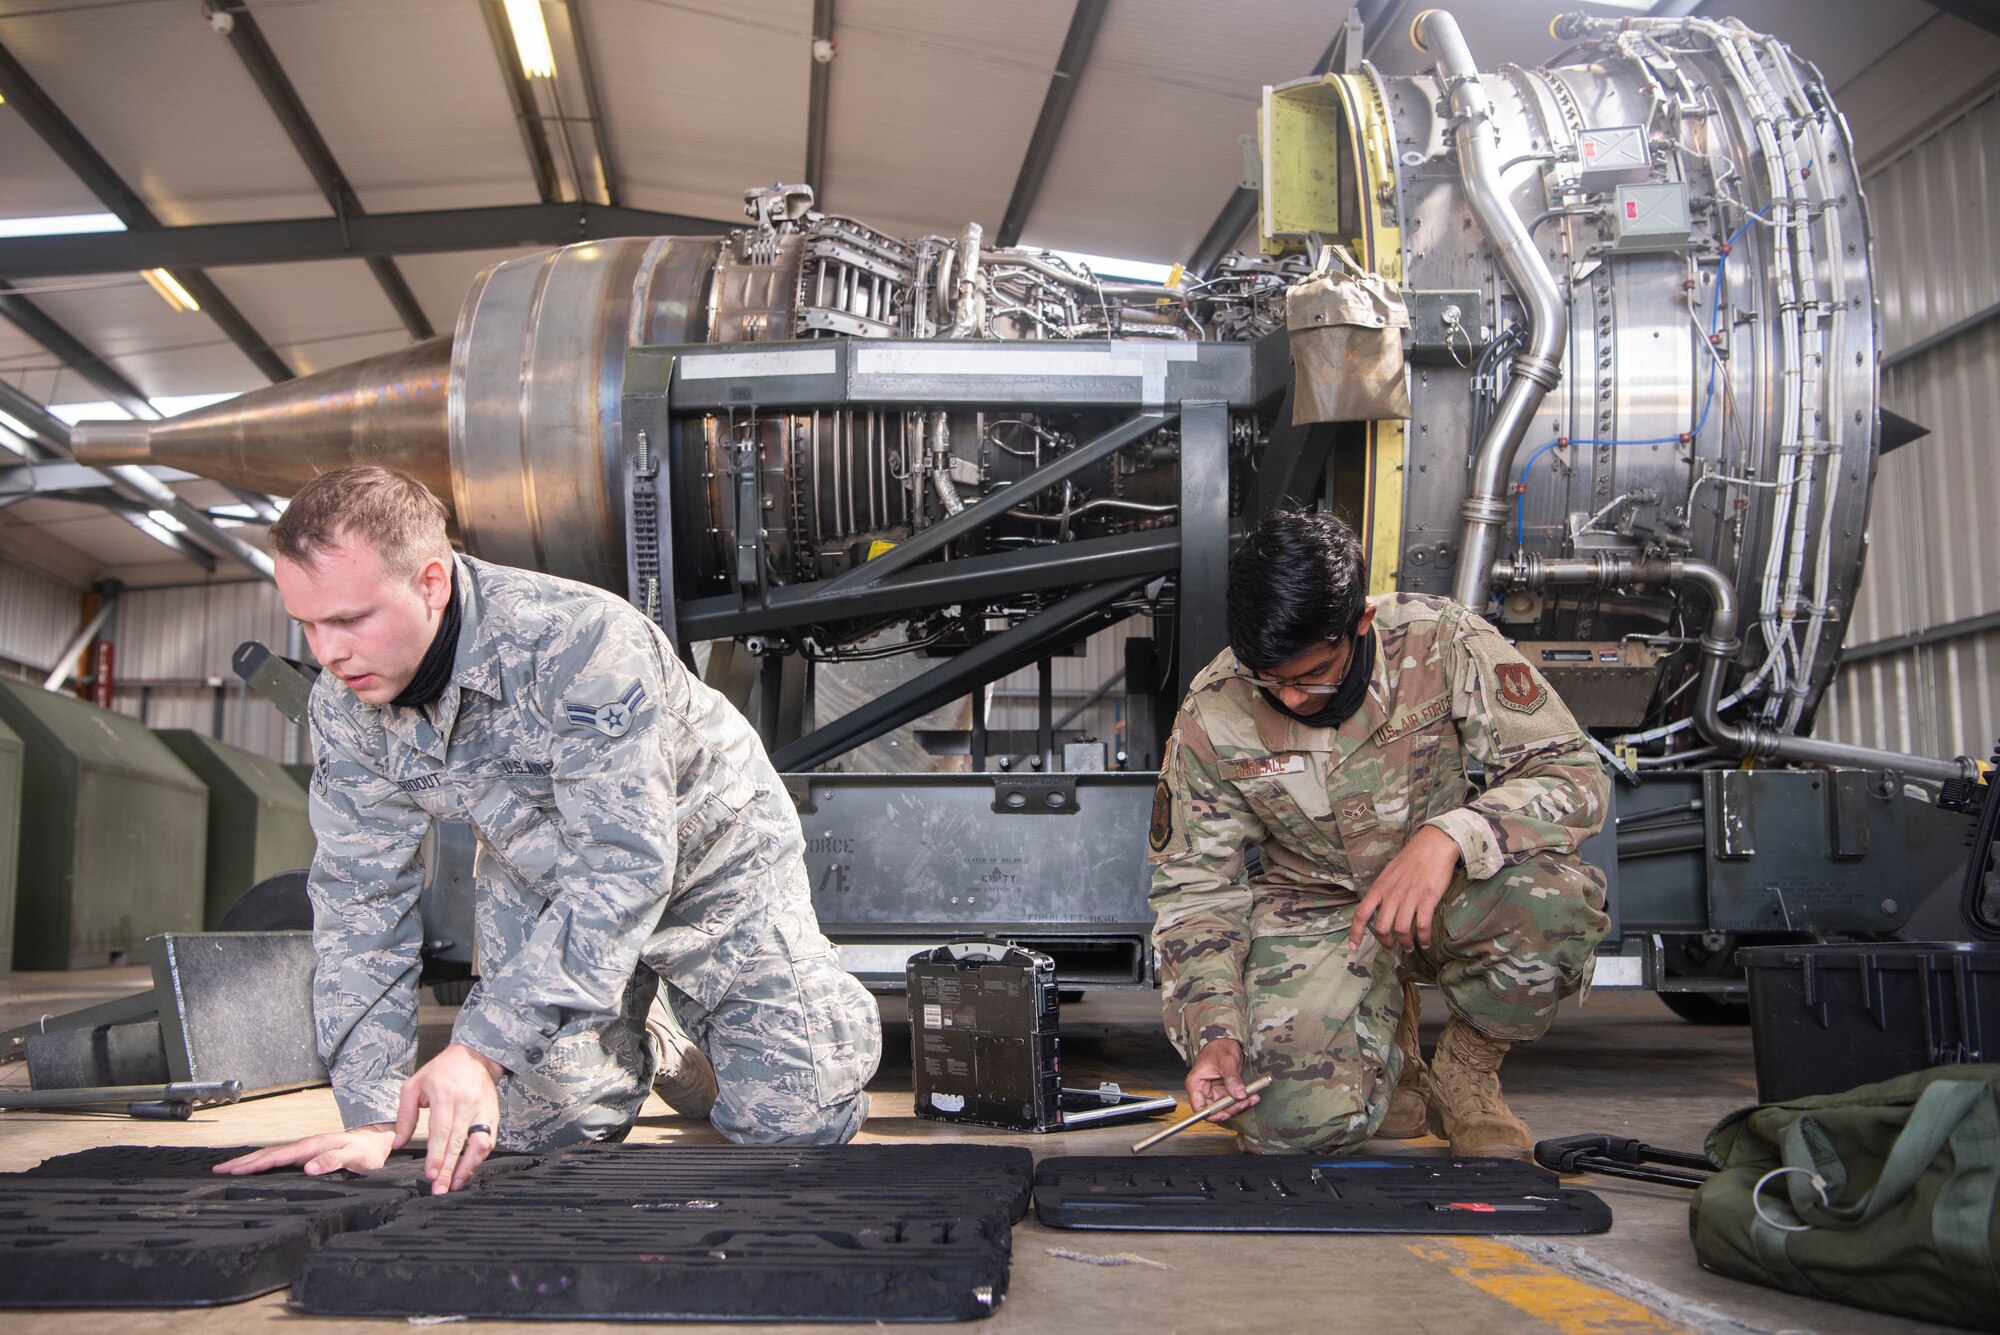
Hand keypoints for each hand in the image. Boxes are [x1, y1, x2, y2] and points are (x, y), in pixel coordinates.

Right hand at [213, 1124, 394, 1177]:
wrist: (379, 1139)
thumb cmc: (369, 1151)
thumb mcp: (356, 1157)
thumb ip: (334, 1161)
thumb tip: (309, 1168)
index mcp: (314, 1146)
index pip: (278, 1157)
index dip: (256, 1164)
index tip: (234, 1170)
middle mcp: (306, 1146)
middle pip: (269, 1153)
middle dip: (243, 1162)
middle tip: (218, 1170)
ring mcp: (306, 1148)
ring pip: (272, 1154)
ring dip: (250, 1160)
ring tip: (228, 1168)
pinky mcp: (308, 1153)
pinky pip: (281, 1156)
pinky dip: (264, 1160)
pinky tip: (255, 1166)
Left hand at [394, 1042, 504, 1194]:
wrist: (475, 1056)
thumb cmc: (441, 1071)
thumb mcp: (414, 1086)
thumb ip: (405, 1115)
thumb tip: (398, 1144)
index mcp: (444, 1095)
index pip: (441, 1131)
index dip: (437, 1155)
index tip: (431, 1174)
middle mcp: (466, 1104)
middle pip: (459, 1142)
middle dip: (450, 1169)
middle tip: (441, 1189)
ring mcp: (482, 1110)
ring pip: (479, 1143)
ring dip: (468, 1167)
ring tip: (456, 1184)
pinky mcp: (493, 1115)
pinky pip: (489, 1140)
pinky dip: (479, 1158)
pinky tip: (468, 1170)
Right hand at [1185, 1038, 1259, 1121]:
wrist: (1226, 1041)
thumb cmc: (1218, 1047)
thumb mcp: (1225, 1061)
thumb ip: (1232, 1078)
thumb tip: (1239, 1094)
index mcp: (1196, 1084)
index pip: (1199, 1107)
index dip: (1211, 1114)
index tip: (1226, 1114)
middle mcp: (1204, 1091)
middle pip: (1216, 1109)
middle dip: (1232, 1108)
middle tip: (1246, 1102)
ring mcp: (1215, 1092)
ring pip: (1227, 1107)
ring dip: (1241, 1105)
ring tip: (1253, 1097)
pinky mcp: (1226, 1091)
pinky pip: (1234, 1100)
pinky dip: (1244, 1100)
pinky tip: (1253, 1095)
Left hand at [1349, 824, 1461, 951]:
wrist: (1434, 844)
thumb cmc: (1412, 858)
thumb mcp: (1389, 872)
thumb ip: (1383, 891)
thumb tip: (1379, 908)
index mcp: (1379, 887)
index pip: (1361, 913)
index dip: (1355, 932)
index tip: (1353, 947)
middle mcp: (1392, 894)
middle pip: (1381, 927)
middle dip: (1385, 942)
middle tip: (1392, 946)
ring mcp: (1410, 897)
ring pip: (1401, 930)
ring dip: (1405, 943)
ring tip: (1409, 947)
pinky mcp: (1428, 899)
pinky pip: (1422, 926)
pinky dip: (1423, 939)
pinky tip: (1425, 942)